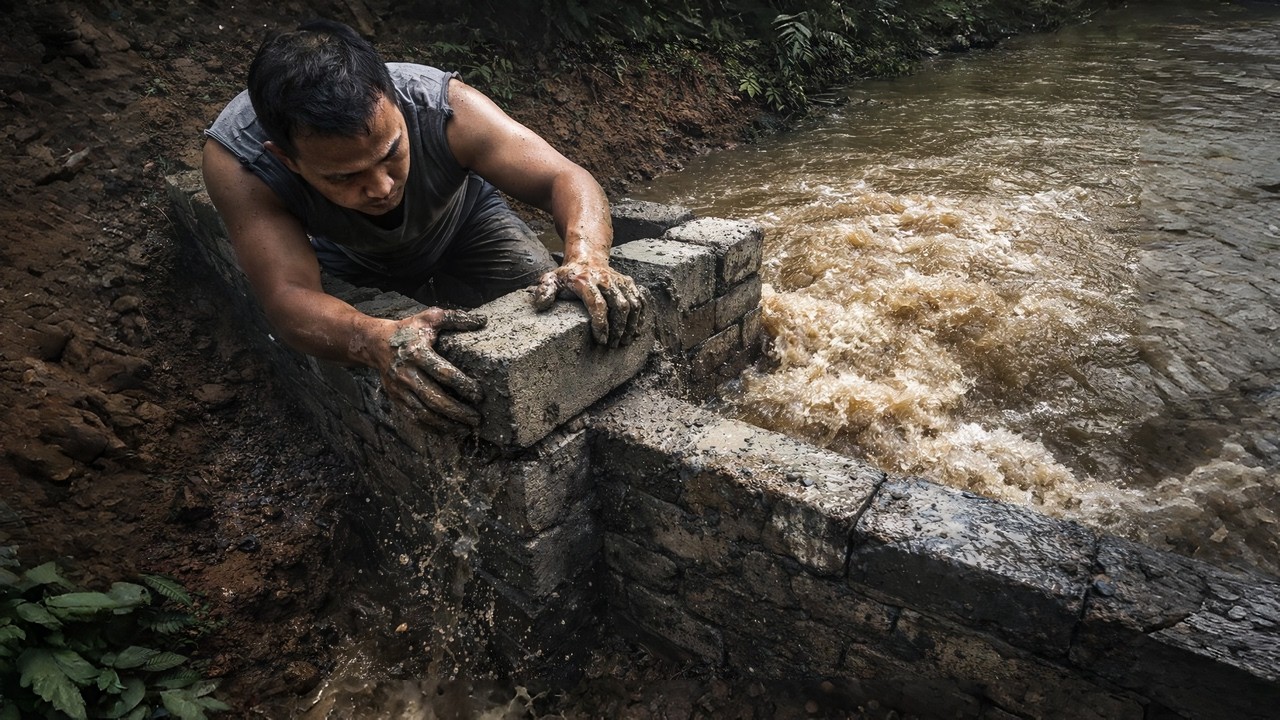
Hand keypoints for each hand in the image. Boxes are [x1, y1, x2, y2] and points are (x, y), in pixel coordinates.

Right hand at [378, 308, 486, 429]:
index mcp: (417, 352)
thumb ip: (455, 318)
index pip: (443, 372)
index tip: (479, 394)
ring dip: (446, 423)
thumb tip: (481, 321)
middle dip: (457, 411)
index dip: (462, 384)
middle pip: (434, 397)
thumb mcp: (429, 318)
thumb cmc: (407, 330)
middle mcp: (407, 373)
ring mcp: (400, 388)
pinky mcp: (396, 398)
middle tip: (477, 418)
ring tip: (466, 428)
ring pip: (423, 412)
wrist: (375, 343)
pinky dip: (431, 427)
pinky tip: (447, 429)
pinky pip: (414, 417)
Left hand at [530, 260, 644, 346]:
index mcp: (586, 281)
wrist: (587, 257)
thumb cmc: (568, 275)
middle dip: (618, 329)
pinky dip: (641, 316)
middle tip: (613, 345)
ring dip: (631, 325)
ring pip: (632, 304)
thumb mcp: (551, 279)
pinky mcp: (628, 282)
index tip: (601, 340)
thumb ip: (545, 290)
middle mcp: (605, 280)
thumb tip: (541, 305)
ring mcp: (619, 281)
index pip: (598, 305)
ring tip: (624, 341)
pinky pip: (640, 299)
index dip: (601, 324)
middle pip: (620, 306)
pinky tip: (636, 330)